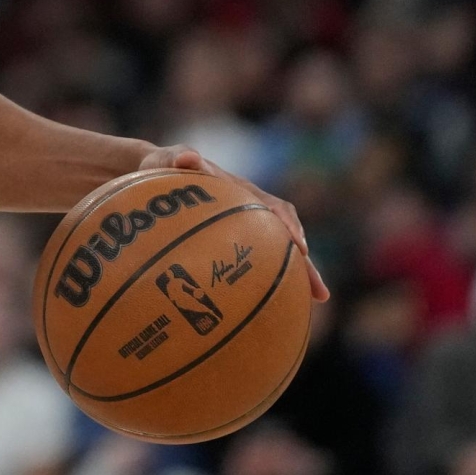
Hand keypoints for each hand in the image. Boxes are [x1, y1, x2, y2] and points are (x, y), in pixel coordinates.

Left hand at [139, 145, 329, 300]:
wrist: (154, 175)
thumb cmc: (162, 168)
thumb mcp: (164, 160)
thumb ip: (175, 157)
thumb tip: (189, 157)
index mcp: (242, 192)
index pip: (274, 208)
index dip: (289, 225)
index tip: (300, 246)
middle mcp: (250, 213)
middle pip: (285, 241)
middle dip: (304, 266)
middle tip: (320, 294)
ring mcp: (241, 231)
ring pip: (273, 258)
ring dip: (290, 282)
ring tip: (305, 312)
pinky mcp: (227, 247)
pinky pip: (247, 269)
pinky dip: (255, 289)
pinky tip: (254, 317)